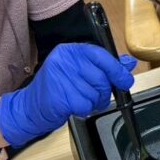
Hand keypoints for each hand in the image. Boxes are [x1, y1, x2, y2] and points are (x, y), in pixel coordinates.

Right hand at [0, 44, 135, 146]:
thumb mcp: (81, 72)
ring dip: (94, 102)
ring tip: (81, 100)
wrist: (30, 107)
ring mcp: (59, 77)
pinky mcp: (58, 95)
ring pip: (94, 92)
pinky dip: (84, 109)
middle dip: (104, 91)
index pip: (100, 55)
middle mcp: (63, 60)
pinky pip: (85, 104)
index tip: (125, 80)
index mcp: (70, 50)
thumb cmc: (60, 88)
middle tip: (98, 96)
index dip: (116, 69)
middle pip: (100, 76)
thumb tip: (129, 63)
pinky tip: (74, 106)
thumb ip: (104, 66)